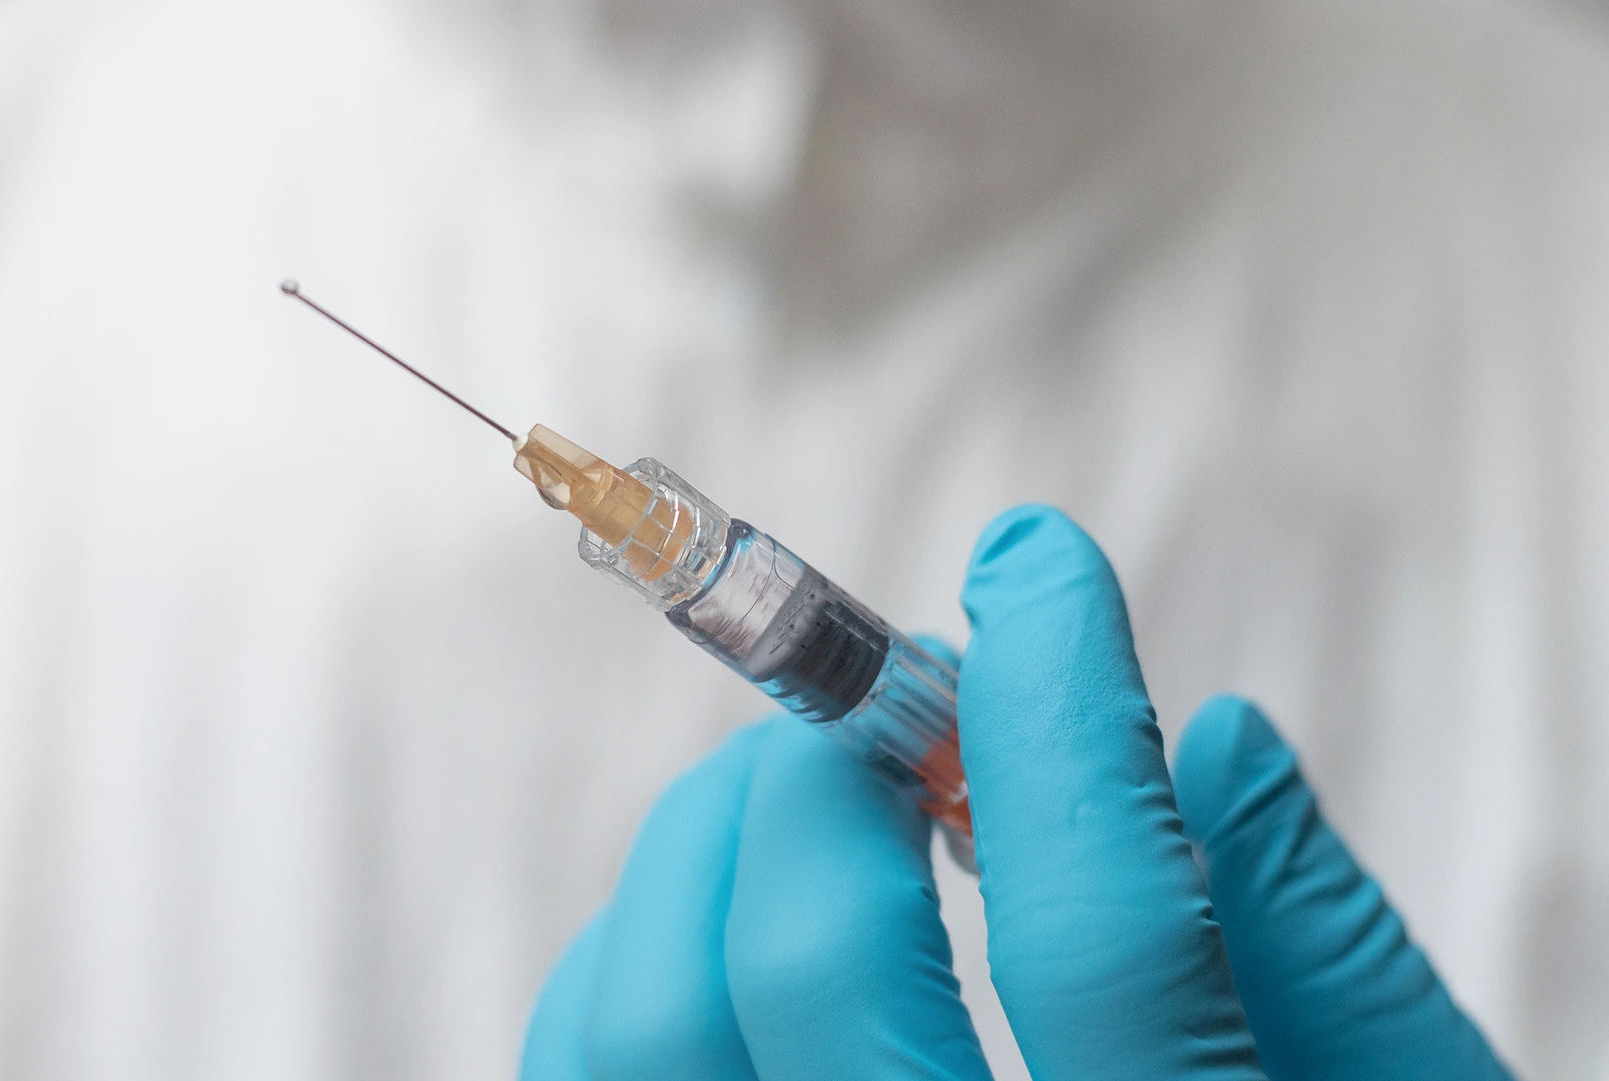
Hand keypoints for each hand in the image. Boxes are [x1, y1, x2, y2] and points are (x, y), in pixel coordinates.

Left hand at [519, 505, 1513, 1080]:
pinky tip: (717, 930)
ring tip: (802, 797)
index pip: (1109, 940)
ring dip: (706, 846)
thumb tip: (1203, 737)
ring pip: (646, 1027)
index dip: (1060, 716)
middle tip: (899, 700)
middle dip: (836, 768)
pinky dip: (622, 964)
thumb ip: (1327, 964)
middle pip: (820, 965)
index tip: (1036, 570)